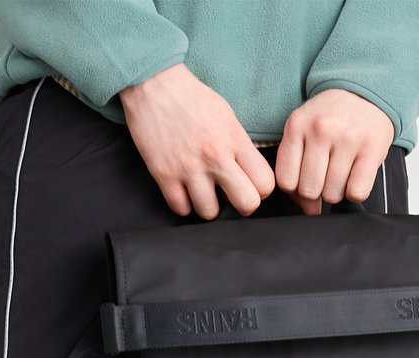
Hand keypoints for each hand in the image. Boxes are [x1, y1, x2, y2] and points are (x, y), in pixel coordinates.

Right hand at [119, 63, 274, 219]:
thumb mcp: (226, 116)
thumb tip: (250, 174)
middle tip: (231, 195)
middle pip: (247, 204)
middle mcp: (215, 156)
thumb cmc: (191, 98)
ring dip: (207, 204)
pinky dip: (183, 203)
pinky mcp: (164, 175)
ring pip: (210, 213)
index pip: (265, 183)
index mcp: (234, 139)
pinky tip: (183, 190)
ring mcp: (189, 168)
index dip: (260, 189)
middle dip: (242, 204)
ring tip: (202, 190)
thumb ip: (240, 146)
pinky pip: (181, 209)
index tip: (250, 184)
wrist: (153, 83)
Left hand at [275, 89, 394, 214]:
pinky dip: (356, 191)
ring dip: (337, 190)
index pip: (286, 181)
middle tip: (326, 174)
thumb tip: (309, 211)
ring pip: (333, 194)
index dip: (295, 187)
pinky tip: (356, 175)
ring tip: (342, 170)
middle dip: (317, 190)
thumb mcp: (304, 132)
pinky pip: (357, 192)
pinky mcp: (372, 148)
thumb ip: (296, 170)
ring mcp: (348, 138)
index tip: (305, 177)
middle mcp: (321, 129)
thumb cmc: (331, 119)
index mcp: (297, 125)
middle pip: (309, 190)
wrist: (366, 92)